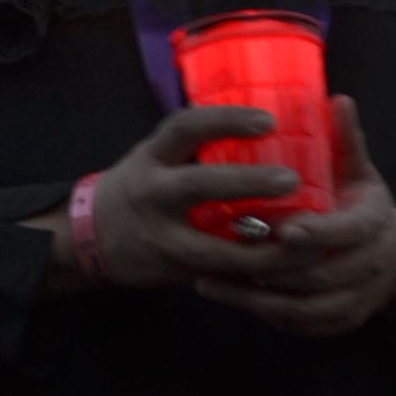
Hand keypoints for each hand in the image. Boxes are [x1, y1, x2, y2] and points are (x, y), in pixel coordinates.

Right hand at [92, 105, 304, 290]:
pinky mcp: (175, 273)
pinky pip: (221, 276)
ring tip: (305, 236)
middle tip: (291, 180)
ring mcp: (162, 239)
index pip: (185, 128)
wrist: (90, 239)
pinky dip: (255, 272)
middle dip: (247, 183)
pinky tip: (287, 266)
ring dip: (264, 248)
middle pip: (199, 186)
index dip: (226, 121)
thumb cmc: (139, 188)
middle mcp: (153, 195)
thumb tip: (265, 126)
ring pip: (216, 250)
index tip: (267, 119)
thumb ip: (196, 148)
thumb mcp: (155, 158)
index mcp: (151, 158)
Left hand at [193, 96, 395, 336]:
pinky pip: (297, 326)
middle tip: (225, 253)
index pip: (348, 231)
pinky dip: (261, 314)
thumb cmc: (359, 203)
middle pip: (319, 277)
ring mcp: (355, 301)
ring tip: (207, 281)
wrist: (389, 257)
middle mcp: (370, 267)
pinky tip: (227, 296)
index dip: (316, 232)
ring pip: (302, 309)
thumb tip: (336, 98)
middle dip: (272, 267)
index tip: (281, 229)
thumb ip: (345, 139)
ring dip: (254, 299)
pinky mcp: (336, 324)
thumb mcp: (358, 170)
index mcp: (374, 223)